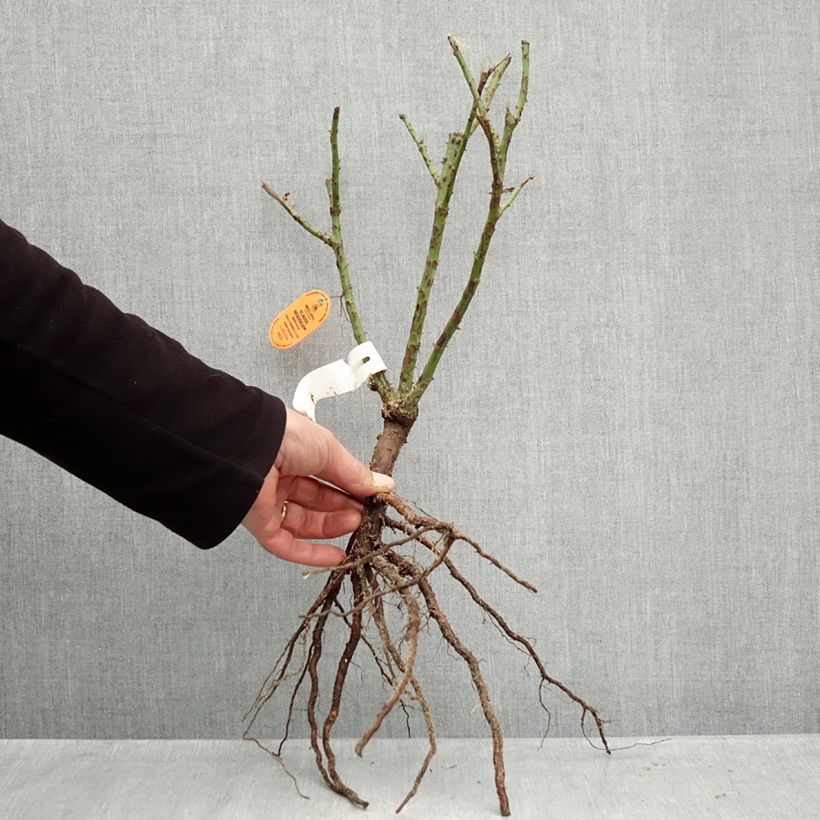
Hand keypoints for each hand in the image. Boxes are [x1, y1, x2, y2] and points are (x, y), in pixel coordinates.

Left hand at [242, 408, 393, 566]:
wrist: (249, 447)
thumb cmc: (285, 437)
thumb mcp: (329, 450)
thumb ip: (355, 474)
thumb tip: (382, 486)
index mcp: (296, 455)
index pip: (327, 478)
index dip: (350, 489)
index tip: (372, 497)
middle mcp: (281, 478)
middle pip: (318, 502)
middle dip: (344, 508)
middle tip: (366, 513)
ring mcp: (269, 502)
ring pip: (305, 523)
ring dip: (333, 527)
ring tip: (357, 525)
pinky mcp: (259, 524)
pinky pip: (287, 545)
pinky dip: (312, 554)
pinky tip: (336, 556)